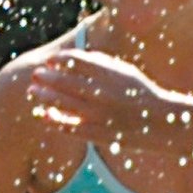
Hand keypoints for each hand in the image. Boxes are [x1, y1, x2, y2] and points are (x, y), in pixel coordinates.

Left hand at [29, 48, 172, 129]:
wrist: (160, 122)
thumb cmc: (138, 92)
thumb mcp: (122, 71)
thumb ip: (98, 63)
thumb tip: (68, 59)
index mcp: (110, 75)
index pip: (76, 62)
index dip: (59, 60)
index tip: (50, 60)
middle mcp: (103, 93)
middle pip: (66, 82)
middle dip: (47, 77)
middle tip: (35, 74)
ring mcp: (99, 115)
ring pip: (64, 104)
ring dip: (45, 97)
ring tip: (33, 91)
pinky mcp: (97, 133)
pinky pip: (70, 127)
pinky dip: (55, 120)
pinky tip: (43, 114)